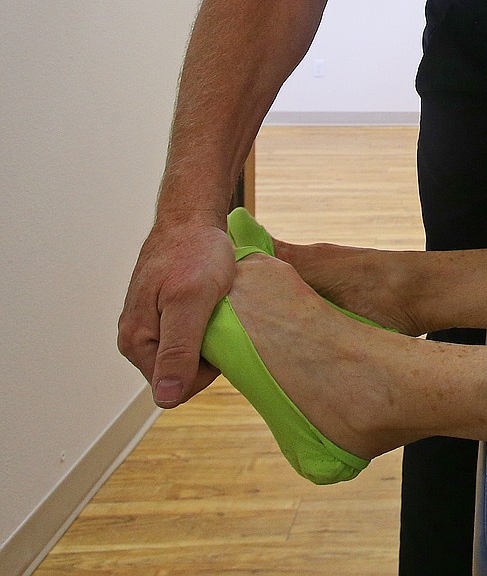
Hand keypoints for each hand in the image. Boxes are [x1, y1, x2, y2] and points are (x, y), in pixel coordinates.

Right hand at [118, 219, 235, 407]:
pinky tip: (213, 306)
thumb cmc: (194, 252)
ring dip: (206, 339)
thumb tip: (166, 397)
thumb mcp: (192, 299)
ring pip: (185, 355)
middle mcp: (136, 338)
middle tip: (220, 319)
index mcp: (136, 341)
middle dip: (206, 355)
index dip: (205, 370)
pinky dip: (205, 326)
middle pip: (179, 374)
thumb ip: (178, 349)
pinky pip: (187, 335)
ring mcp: (149, 325)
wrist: (191, 219)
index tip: (220, 337)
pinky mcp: (162, 313)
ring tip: (217, 309)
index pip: (174, 388)